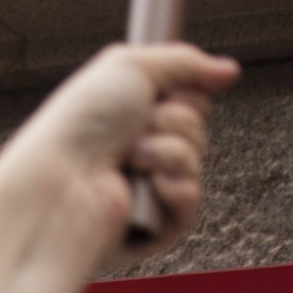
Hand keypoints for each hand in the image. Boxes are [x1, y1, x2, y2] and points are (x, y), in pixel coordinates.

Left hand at [0, 43, 238, 270]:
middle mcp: (137, 152)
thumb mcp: (132, 67)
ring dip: (170, 152)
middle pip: (196, 127)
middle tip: (139, 126)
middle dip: (177, 120)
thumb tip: (230, 71)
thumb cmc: (81, 123)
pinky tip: (149, 186)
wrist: (63, 179)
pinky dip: (176, 188)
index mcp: (129, 117)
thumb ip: (186, 62)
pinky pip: (192, 204)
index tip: (166, 90)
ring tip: (131, 158)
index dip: (186, 92)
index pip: (187, 100)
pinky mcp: (151, 229)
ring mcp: (144, 191)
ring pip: (196, 161)